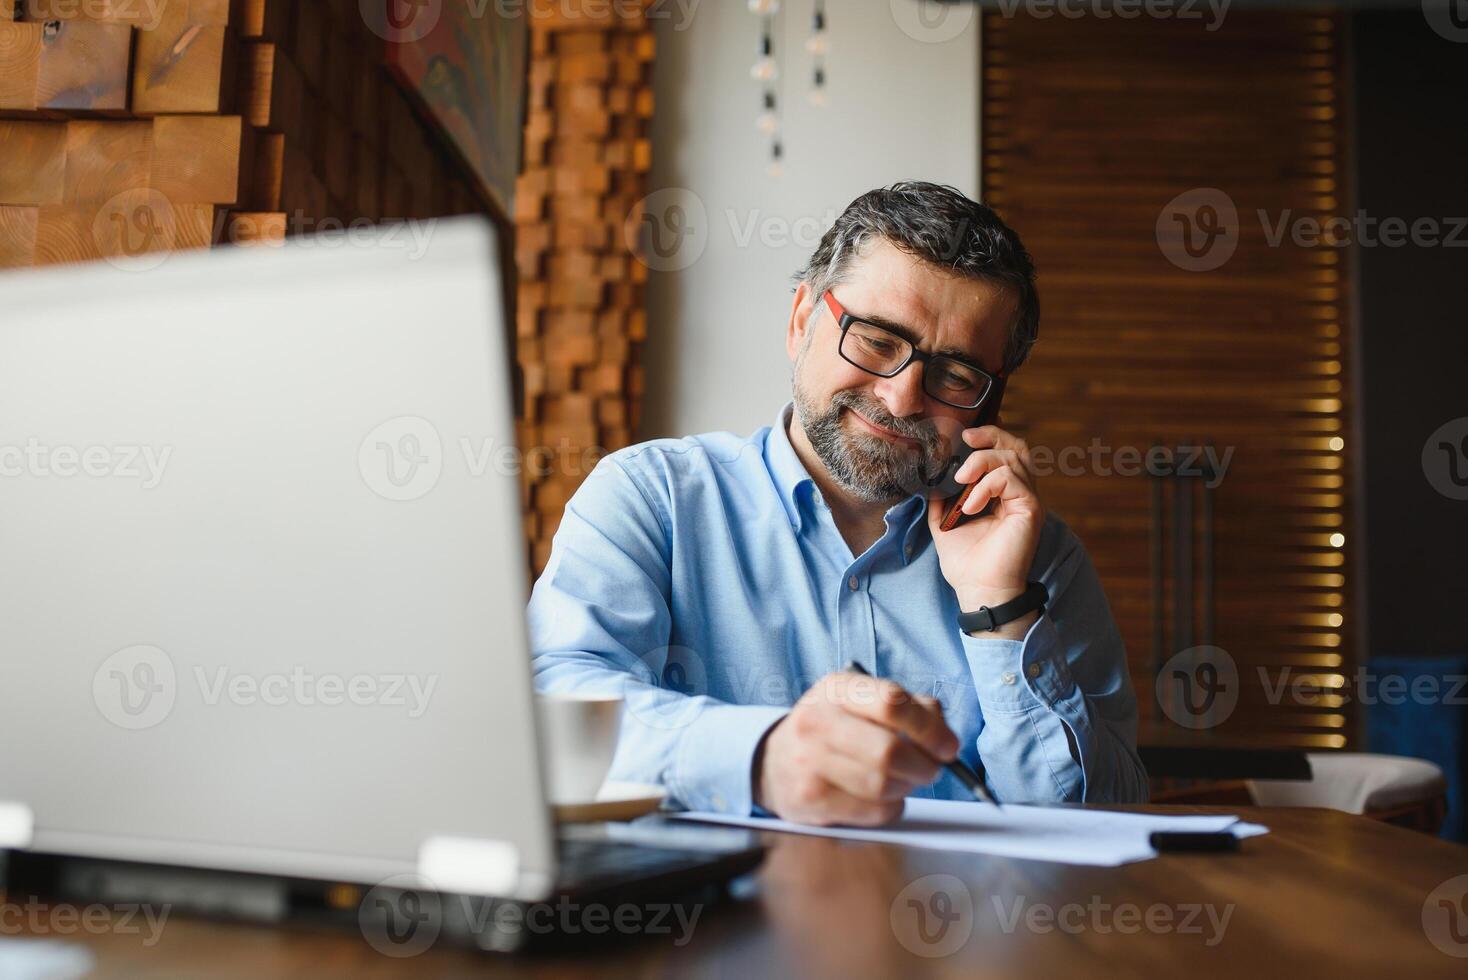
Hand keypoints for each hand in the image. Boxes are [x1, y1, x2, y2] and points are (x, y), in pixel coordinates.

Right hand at [753, 672, 958, 825]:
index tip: (947, 746)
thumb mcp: (860, 702)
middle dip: (924, 766)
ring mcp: (809, 762)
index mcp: (836, 688)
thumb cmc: (831, 730)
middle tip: (932, 769)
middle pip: (889, 751)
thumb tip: (942, 732)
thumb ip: (907, 707)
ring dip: (907, 788)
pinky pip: (873, 812)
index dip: (929, 728)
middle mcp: (817, 721)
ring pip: (884, 786)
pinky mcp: (811, 800)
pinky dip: (890, 807)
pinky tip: (881, 796)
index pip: (891, 702)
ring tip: (903, 781)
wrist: (773, 763)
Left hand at [927, 424, 1044, 638]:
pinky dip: (986, 486)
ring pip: (1013, 457)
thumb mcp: (944, 524)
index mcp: (1004, 495)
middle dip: (990, 436)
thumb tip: (929, 479)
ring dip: (980, 464)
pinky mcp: (1031, 509)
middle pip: (1017, 446)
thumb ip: (940, 500)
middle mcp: (1020, 494)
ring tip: (959, 485)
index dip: (990, 436)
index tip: (963, 435)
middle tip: (965, 439)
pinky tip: (970, 506)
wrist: (979, 590)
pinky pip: (1011, 479)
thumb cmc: (967, 563)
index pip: (1006, 452)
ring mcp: (1028, 500)